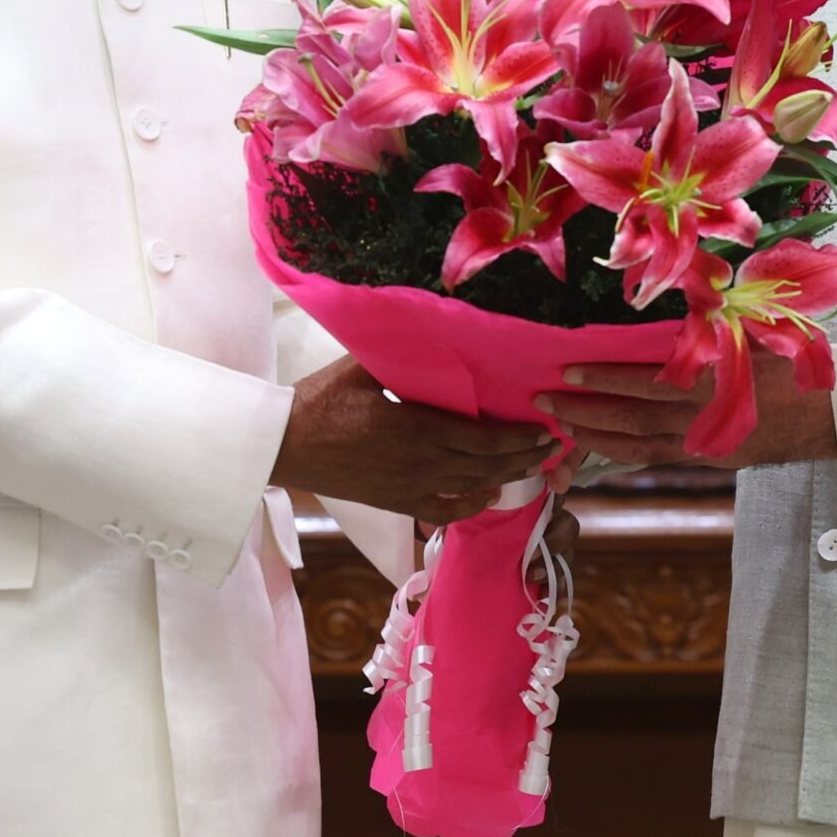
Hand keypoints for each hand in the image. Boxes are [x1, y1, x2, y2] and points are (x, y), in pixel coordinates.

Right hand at [275, 359, 557, 525]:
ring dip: (506, 478)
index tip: (543, 428)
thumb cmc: (321, 400)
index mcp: (417, 427)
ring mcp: (408, 487)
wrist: (284, 445)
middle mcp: (420, 463)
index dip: (517, 437)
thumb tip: (434, 327)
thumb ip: (403, 354)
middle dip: (524, 457)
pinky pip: (442, 510)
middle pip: (486, 465)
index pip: (482, 437)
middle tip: (552, 447)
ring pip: (471, 488)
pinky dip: (470, 505)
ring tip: (534, 469)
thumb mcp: (364, 367)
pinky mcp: (395, 502)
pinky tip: (488, 496)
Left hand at [537, 353, 836, 469]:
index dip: (604, 380)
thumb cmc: (791, 367)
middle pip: (631, 422)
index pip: (644, 385)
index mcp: (710, 389)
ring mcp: (702, 446)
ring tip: (560, 426)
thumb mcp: (750, 338)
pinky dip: (623, 452)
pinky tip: (598, 444)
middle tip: (545, 402)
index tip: (568, 370)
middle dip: (584, 412)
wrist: (831, 415)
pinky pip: (655, 457)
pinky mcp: (707, 457)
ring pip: (638, 446)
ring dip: (595, 437)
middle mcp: (700, 424)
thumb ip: (709, 333)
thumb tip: (672, 315)